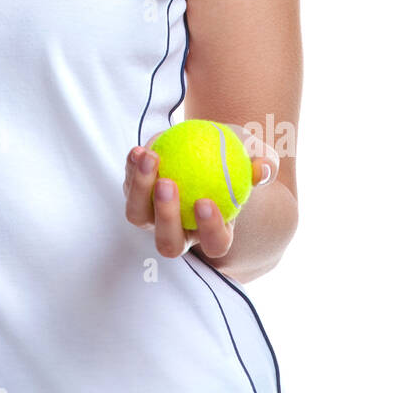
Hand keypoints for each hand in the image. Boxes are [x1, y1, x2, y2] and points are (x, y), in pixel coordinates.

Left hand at [122, 124, 278, 258]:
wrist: (212, 148)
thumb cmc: (239, 157)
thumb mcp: (255, 155)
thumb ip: (263, 163)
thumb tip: (263, 168)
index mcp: (215, 234)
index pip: (215, 243)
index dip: (210, 230)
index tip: (206, 202)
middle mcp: (182, 233)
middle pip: (168, 242)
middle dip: (166, 217)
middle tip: (168, 183)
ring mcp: (155, 218)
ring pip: (139, 217)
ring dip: (140, 189)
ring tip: (150, 158)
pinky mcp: (138, 197)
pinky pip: (130, 187)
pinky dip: (132, 169)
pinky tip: (140, 149)